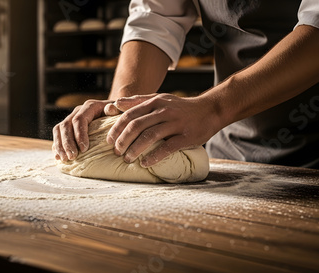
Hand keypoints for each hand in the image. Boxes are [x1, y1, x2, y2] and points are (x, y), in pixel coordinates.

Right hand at [52, 99, 120, 160]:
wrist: (112, 113)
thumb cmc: (118, 115)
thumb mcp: (120, 111)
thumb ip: (116, 110)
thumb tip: (111, 108)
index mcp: (89, 107)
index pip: (79, 120)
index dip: (80, 135)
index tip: (84, 149)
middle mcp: (77, 111)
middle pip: (66, 125)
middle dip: (68, 143)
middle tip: (72, 157)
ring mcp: (70, 119)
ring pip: (59, 130)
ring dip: (60, 145)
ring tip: (65, 159)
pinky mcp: (67, 127)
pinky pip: (57, 135)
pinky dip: (56, 146)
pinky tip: (58, 157)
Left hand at [106, 93, 221, 167]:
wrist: (210, 110)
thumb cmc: (180, 107)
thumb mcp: (159, 99)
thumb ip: (138, 101)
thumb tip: (116, 104)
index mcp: (155, 102)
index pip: (129, 115)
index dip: (116, 128)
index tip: (108, 140)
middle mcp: (163, 111)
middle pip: (136, 126)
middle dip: (122, 140)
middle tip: (116, 152)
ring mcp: (175, 123)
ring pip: (149, 136)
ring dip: (135, 149)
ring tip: (127, 159)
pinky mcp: (186, 136)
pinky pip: (167, 147)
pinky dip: (154, 157)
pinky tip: (145, 163)